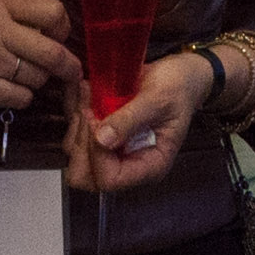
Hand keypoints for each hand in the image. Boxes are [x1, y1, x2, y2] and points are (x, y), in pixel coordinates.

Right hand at [0, 0, 83, 117]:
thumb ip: (15, 16)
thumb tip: (57, 35)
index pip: (52, 11)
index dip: (63, 29)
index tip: (59, 38)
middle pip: (52, 50)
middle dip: (66, 66)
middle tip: (71, 72)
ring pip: (37, 77)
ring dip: (34, 82)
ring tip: (14, 77)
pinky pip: (21, 97)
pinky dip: (19, 98)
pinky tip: (3, 90)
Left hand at [65, 50, 215, 194]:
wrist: (179, 75)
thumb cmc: (178, 89)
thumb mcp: (158, 100)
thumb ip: (130, 120)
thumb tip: (102, 139)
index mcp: (149, 166)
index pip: (111, 179)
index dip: (97, 154)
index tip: (98, 122)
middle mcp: (129, 164)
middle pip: (87, 177)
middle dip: (81, 143)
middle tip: (89, 111)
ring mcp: (113, 152)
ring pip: (75, 155)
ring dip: (77, 124)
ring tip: (89, 96)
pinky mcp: (102, 137)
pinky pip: (75, 135)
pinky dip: (75, 115)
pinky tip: (86, 95)